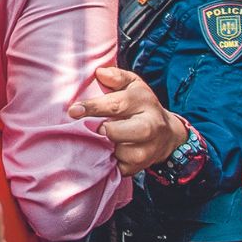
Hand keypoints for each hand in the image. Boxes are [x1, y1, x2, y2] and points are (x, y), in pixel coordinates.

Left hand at [69, 67, 187, 174]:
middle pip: (122, 133)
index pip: (115, 105)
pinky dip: (112, 162)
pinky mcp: (143, 166)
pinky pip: (123, 168)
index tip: (73, 110)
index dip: (92, 108)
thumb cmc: (140, 104)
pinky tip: (108, 153)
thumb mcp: (132, 84)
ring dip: (108, 148)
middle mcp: (150, 126)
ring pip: (123, 154)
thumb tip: (100, 73)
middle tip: (97, 128)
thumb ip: (116, 77)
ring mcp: (149, 149)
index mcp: (143, 102)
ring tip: (104, 139)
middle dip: (105, 131)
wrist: (168, 133)